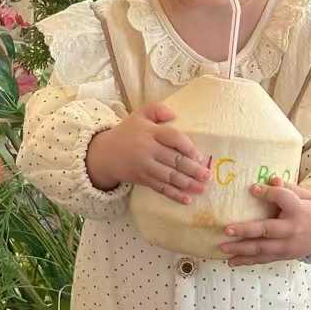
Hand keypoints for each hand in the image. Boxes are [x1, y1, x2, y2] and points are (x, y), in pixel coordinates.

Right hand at [88, 102, 211, 204]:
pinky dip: (174, 194)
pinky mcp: (142, 179)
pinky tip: (187, 200)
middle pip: (174, 160)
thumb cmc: (127, 133)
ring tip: (202, 188)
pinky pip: (160, 188)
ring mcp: (145, 166)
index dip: (187, 147)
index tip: (199, 155)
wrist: (103, 154)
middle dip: (193, 169)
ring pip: (169, 176)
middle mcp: (148, 150)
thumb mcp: (138, 115)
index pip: (173, 138)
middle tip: (207, 175)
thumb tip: (174, 114)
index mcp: (149, 132)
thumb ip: (156, 109)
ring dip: (187, 183)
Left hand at [218, 175, 310, 265]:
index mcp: (298, 210)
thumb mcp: (306, 196)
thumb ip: (289, 188)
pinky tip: (231, 261)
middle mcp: (292, 229)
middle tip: (226, 229)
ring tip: (222, 247)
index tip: (253, 189)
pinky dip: (247, 261)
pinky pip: (263, 259)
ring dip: (241, 249)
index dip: (268, 193)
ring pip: (262, 249)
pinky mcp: (283, 256)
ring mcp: (287, 246)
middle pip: (267, 230)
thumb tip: (271, 178)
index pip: (283, 199)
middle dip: (246, 230)